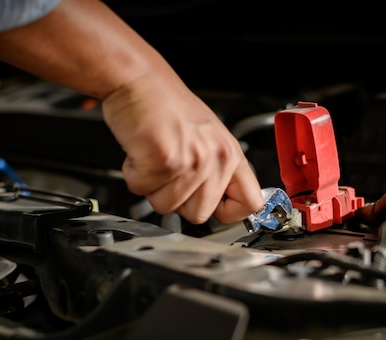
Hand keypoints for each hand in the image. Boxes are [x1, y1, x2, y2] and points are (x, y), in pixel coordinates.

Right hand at [102, 70, 263, 224]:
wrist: (139, 79)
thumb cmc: (166, 106)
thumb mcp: (207, 137)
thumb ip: (216, 171)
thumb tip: (220, 205)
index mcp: (230, 153)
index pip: (250, 203)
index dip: (229, 213)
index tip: (214, 209)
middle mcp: (216, 157)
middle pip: (200, 214)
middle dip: (176, 199)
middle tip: (169, 171)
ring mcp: (193, 159)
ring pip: (168, 206)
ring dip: (152, 186)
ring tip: (154, 156)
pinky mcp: (166, 159)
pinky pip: (143, 189)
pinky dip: (134, 174)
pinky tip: (141, 151)